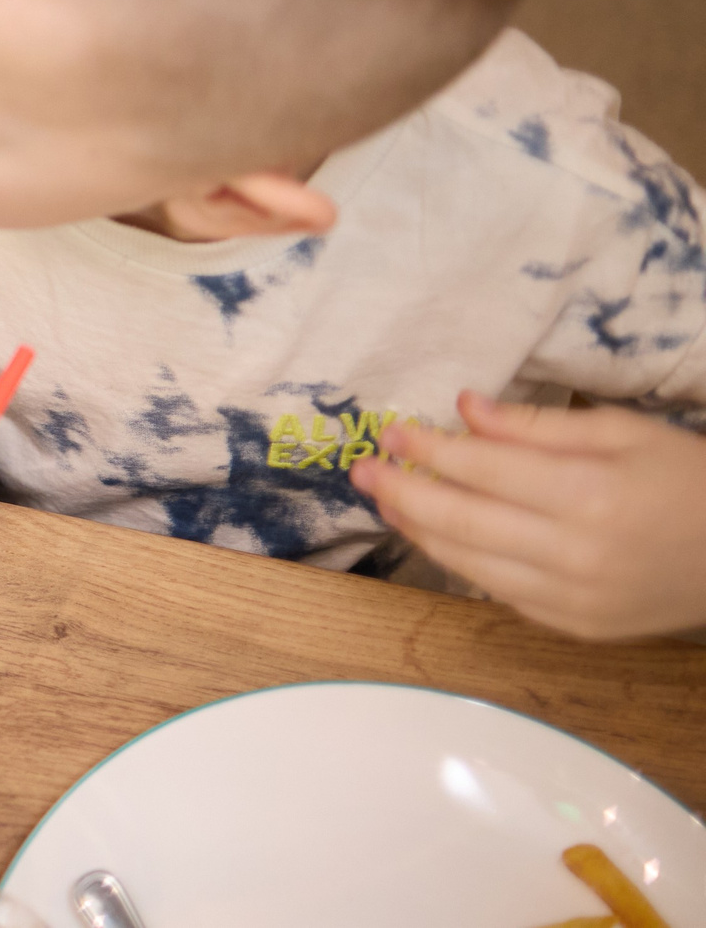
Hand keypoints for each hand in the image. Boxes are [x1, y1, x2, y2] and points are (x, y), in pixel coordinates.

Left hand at [351, 391, 705, 639]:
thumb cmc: (690, 480)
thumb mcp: (624, 432)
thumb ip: (538, 427)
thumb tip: (464, 408)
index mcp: (590, 496)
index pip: (483, 469)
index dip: (429, 449)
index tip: (392, 431)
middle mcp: (576, 554)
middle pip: (463, 522)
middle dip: (403, 492)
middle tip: (363, 470)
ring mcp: (574, 600)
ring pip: (470, 564)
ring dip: (419, 531)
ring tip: (387, 500)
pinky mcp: (576, 627)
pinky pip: (499, 592)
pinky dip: (460, 563)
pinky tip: (437, 536)